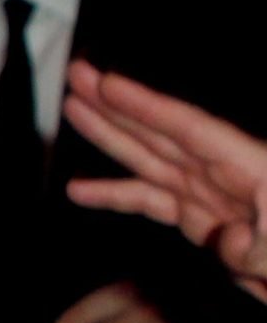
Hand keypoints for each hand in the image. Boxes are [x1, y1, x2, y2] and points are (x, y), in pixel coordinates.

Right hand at [62, 60, 266, 301]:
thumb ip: (260, 246)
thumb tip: (225, 239)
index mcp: (254, 169)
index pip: (191, 131)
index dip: (147, 108)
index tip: (107, 83)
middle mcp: (230, 177)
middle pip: (165, 134)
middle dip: (119, 107)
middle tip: (77, 76)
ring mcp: (215, 198)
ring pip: (153, 161)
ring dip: (112, 138)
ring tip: (73, 110)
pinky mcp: (205, 224)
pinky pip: (154, 203)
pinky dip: (117, 196)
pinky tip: (80, 191)